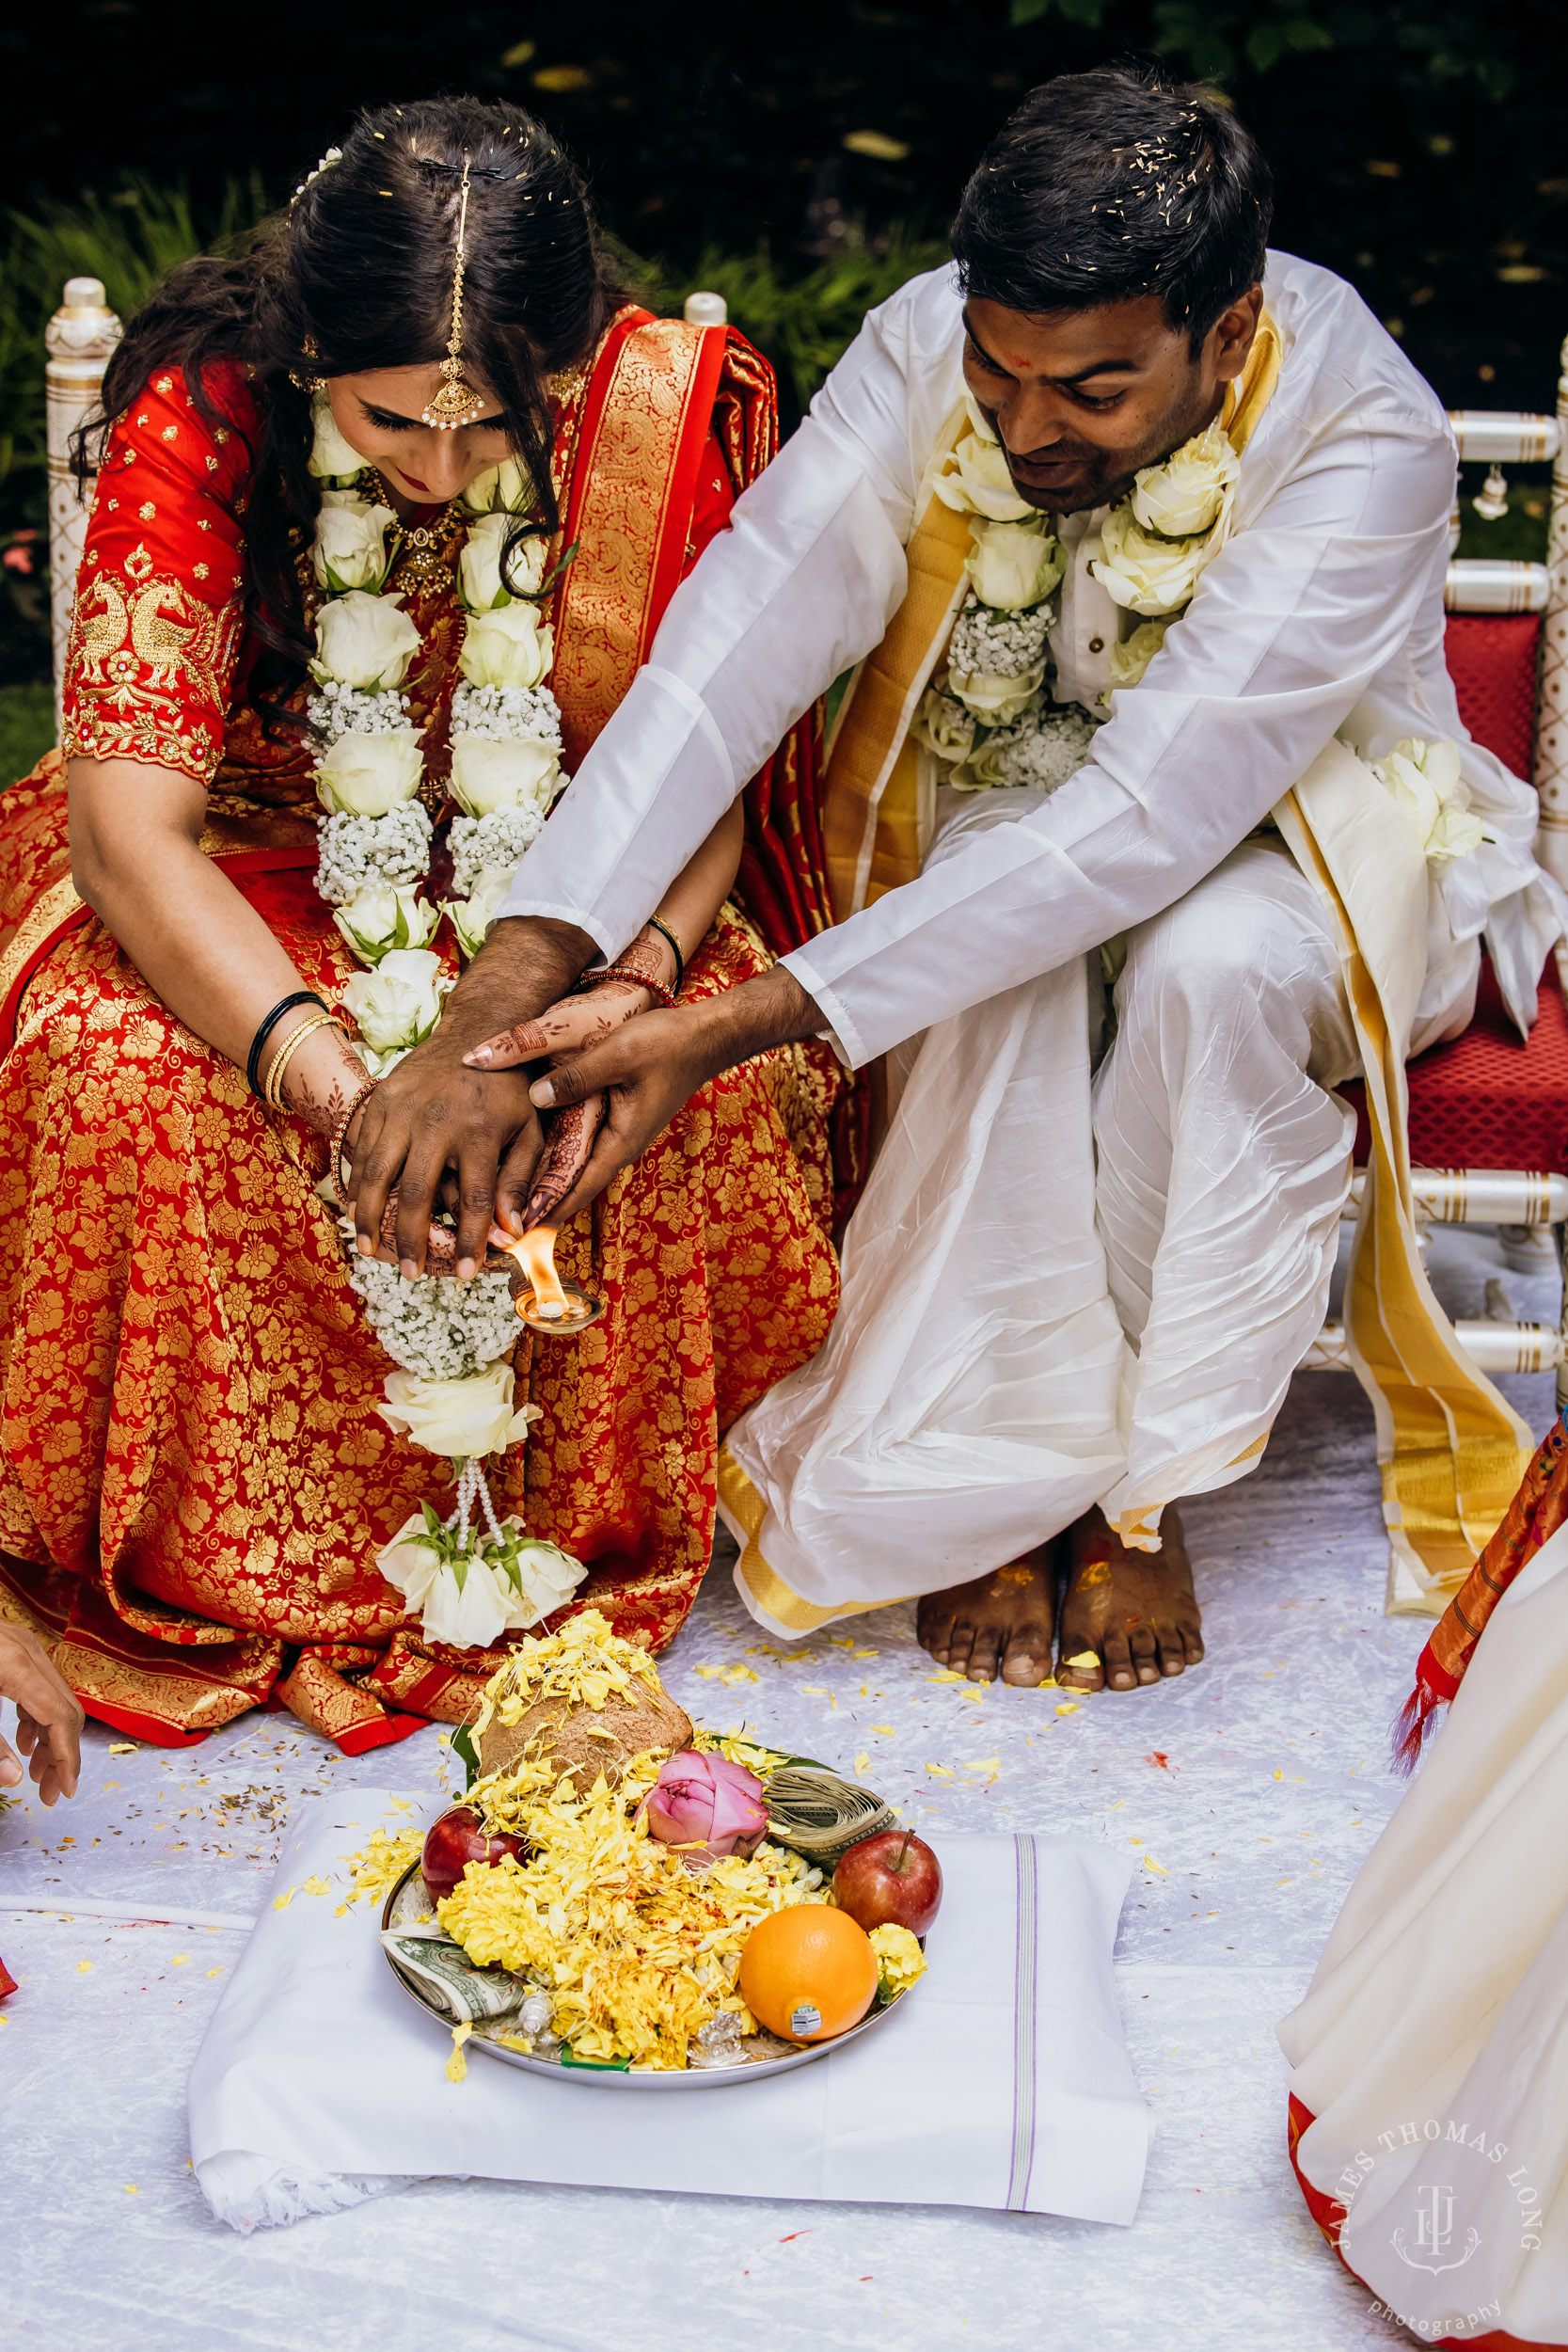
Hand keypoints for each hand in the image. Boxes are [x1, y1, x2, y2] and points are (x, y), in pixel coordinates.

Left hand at [0, 1626, 82, 1806]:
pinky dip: (36, 1716)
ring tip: (35, 1772)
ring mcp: (23, 1645)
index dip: (67, 1759)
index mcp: (17, 1666)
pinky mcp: (12, 1646)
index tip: (63, 1793)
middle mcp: (29, 1651)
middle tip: (49, 1792)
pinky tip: (22, 1739)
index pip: (61, 1717)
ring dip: (50, 1737)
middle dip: (61, 1754)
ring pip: (55, 1696)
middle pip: (66, 1707)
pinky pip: (39, 1685)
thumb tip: (12, 1778)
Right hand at [345, 915, 594, 1276]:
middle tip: (412, 1274)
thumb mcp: (529, 1131)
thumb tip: (512, 1233)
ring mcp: (402, 1110)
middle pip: (414, 1194)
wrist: (478, 1029)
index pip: (473, 1201)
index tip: (470, 1274)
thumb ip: (520, 1181)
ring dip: (372, 1218)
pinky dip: (358, 1184)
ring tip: (372, 1250)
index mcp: (479, 1131)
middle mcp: (435, 1122)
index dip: (472, 1242)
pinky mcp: (381, 1101)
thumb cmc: (511, 1089)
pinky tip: (360, 1210)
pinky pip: (362, 1150)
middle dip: (410, 1241)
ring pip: (377, 1175)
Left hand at [469, 980, 653, 1230]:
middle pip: (575, 1182)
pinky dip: (559, 1153)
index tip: (521, 1231)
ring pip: (577, 1164)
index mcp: (622, 1141)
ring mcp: (619, 1132)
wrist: (704, 1036)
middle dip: (543, 1201)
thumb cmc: (667, 1046)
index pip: (580, 1187)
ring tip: (512, 1192)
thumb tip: (536, 1097)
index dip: (550, 1209)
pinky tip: (536, 1150)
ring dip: (549, 1179)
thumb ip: (576, 1077)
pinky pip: (582, 1143)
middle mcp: (620, 1144)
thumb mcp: (617, 1055)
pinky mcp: (617, 1117)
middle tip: (505, 1217)